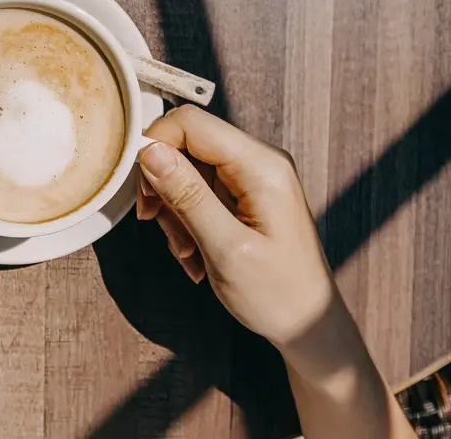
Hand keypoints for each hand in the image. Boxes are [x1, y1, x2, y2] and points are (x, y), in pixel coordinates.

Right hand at [137, 105, 415, 438]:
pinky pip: (198, 192)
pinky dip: (186, 221)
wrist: (307, 326)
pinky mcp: (243, 195)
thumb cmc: (276, 294)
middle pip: (184, 146)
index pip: (190, 123)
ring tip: (187, 252)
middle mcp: (258, 161)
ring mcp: (251, 178)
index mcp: (261, 166)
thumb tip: (150, 151)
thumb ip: (187, 195)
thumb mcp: (225, 248)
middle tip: (158, 227)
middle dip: (164, 187)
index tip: (143, 193)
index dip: (155, 147)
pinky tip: (195, 253)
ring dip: (173, 211)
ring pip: (185, 172)